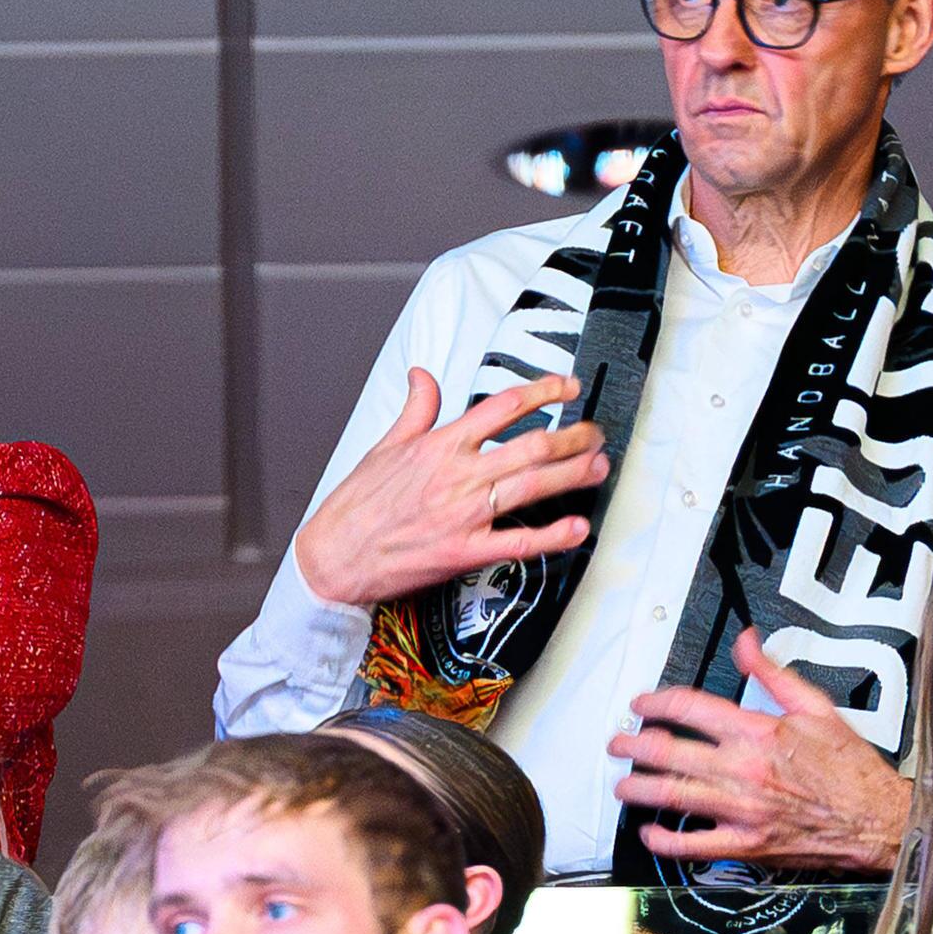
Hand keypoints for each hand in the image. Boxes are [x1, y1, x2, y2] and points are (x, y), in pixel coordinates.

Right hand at [291, 369, 605, 607]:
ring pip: (531, 487)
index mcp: (439, 446)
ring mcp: (463, 515)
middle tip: (595, 432)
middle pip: (529, 446)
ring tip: (598, 466)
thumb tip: (422, 376)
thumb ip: (415, 410)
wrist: (334, 557)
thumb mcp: (384, 446)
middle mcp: (456, 476)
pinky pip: (518, 543)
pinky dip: (552, 536)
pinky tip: (577, 528)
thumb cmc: (356, 507)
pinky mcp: (465, 552)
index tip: (567, 387)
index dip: (543, 392)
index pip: (502, 406)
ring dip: (572, 475)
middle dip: (571, 436)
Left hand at [617, 629, 915, 870]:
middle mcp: (743, 770)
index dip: (656, 703)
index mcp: (758, 731)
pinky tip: (650, 832)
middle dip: (634, 745)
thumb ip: (772, 673)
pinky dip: (664, 840)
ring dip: (637, 789)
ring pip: (671, 796)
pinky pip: (693, 846)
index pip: (690, 708)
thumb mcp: (815, 707)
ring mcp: (741, 810)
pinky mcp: (746, 844)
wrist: (875, 819)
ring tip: (622, 784)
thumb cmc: (849, 768)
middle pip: (669, 752)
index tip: (643, 705)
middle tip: (619, 744)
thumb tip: (746, 641)